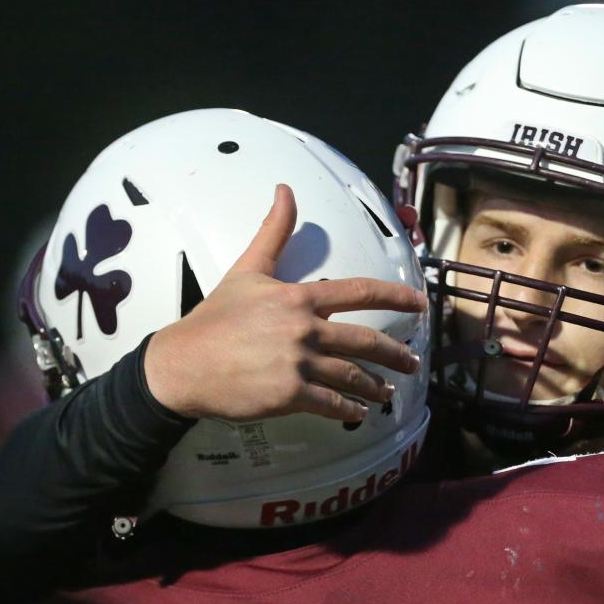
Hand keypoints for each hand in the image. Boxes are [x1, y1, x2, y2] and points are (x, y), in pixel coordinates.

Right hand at [144, 183, 426, 422]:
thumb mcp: (247, 270)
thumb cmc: (215, 317)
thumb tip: (285, 190)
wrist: (183, 363)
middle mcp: (305, 329)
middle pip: (366, 341)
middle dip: (396, 355)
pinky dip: (349, 411)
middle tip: (413, 363)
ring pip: (353, 376)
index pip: (360, 292)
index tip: (420, 305)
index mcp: (299, 297)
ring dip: (376, 387)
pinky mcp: (290, 394)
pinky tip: (358, 413)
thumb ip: (274, 233)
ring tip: (386, 393)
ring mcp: (299, 363)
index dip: (396, 297)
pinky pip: (332, 404)